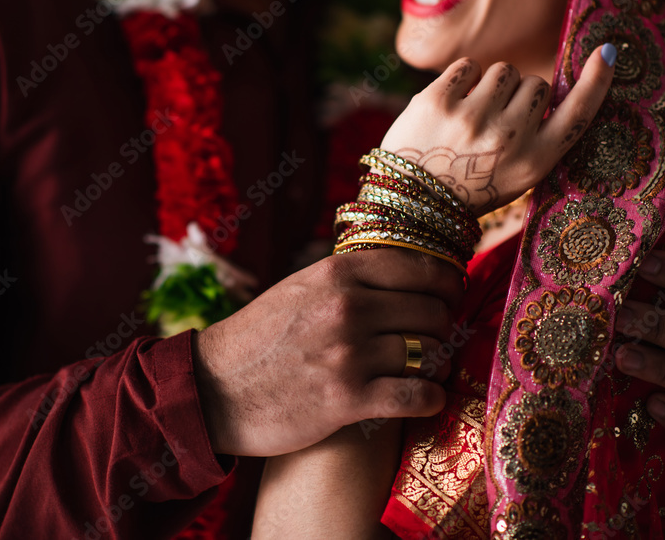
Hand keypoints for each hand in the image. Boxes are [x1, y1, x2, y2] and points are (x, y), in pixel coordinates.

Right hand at [192, 248, 462, 456]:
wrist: (213, 390)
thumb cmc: (260, 339)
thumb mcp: (300, 288)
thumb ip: (349, 277)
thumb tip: (403, 266)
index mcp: (337, 273)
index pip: (422, 267)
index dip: (448, 283)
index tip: (451, 295)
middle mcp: (348, 307)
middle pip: (433, 311)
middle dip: (442, 326)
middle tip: (437, 337)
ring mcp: (349, 354)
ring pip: (430, 352)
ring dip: (437, 363)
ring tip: (429, 368)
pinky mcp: (348, 399)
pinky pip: (417, 395)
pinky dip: (430, 398)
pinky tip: (426, 398)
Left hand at [379, 44, 615, 215]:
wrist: (411, 202)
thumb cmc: (471, 185)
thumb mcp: (516, 176)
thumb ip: (539, 137)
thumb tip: (553, 86)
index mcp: (534, 162)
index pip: (577, 114)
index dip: (596, 82)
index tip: (609, 53)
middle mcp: (508, 139)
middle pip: (536, 83)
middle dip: (520, 95)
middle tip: (496, 123)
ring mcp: (471, 118)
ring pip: (504, 71)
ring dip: (492, 85)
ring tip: (472, 115)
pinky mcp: (438, 100)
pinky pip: (469, 66)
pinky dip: (463, 80)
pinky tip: (452, 106)